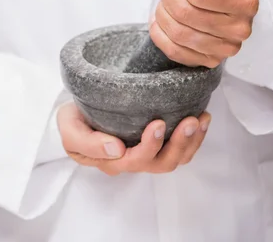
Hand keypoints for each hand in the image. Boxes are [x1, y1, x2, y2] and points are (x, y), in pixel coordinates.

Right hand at [57, 102, 210, 174]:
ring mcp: (146, 153)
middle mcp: (131, 161)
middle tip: (190, 120)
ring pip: (174, 158)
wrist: (77, 110)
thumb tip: (116, 149)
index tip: (157, 122)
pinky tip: (202, 119)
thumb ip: (87, 143)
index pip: (134, 161)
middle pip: (160, 164)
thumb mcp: (70, 129)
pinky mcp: (157, 143)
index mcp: (110, 161)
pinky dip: (195, 137)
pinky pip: (180, 149)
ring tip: (200, 119)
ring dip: (191, 141)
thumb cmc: (73, 120)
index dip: (150, 146)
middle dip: (178, 143)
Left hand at [152, 0, 258, 67]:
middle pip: (185, 14)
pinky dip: (160, 35)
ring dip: (163, 15)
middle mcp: (240, 28)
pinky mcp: (210, 61)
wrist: (230, 5)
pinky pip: (174, 51)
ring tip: (167, 6)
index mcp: (245, 0)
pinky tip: (163, 23)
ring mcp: (226, 49)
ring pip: (178, 33)